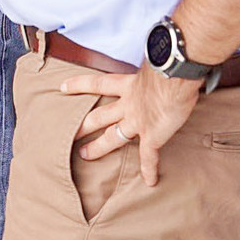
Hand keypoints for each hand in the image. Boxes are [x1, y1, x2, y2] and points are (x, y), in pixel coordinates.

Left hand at [66, 64, 203, 185]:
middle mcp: (129, 103)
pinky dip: (149, 169)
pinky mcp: (153, 135)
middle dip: (82, 125)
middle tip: (66, 133)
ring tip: (85, 156)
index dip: (79, 85)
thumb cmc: (170, 64)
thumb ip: (151, 67)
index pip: (97, 83)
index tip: (62, 87)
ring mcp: (138, 121)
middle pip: (98, 116)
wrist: (176, 76)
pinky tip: (150, 181)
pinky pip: (149, 156)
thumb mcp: (154, 63)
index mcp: (128, 84)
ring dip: (98, 147)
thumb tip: (159, 59)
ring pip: (113, 137)